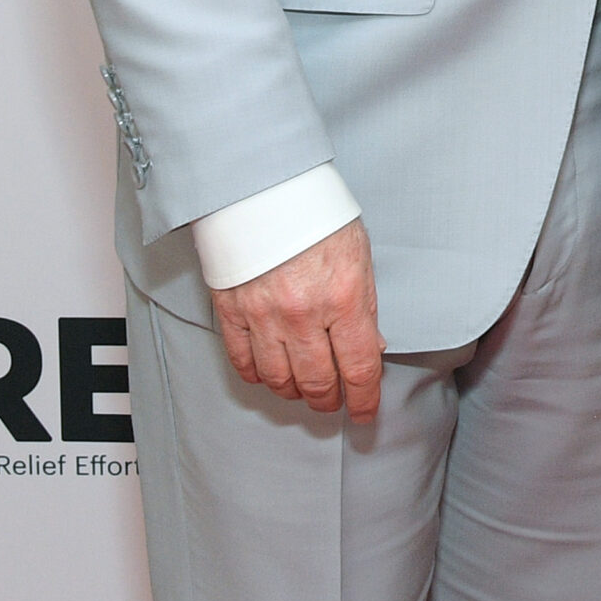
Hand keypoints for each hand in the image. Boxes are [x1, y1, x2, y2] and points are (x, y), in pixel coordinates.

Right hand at [210, 219, 383, 421]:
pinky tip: (268, 375)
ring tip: (303, 391)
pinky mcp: (231, 312)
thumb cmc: (317, 214)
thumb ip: (363, 306)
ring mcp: (264, 316)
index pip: (359, 368)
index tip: (365, 413)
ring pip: (279, 379)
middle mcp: (304, 315)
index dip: (364, 400)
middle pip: (317, 382)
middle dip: (329, 399)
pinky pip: (243, 362)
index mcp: (344, 298)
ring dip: (294, 392)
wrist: (265, 187)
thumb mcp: (359, 256)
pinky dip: (258, 376)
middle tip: (333, 402)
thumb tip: (368, 347)